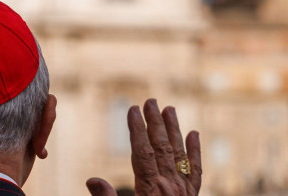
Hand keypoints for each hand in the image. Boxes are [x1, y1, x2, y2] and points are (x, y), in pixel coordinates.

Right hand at [86, 99, 201, 195]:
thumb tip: (91, 180)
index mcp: (151, 190)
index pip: (142, 152)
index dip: (136, 129)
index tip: (131, 109)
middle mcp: (170, 187)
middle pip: (162, 147)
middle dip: (155, 123)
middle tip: (150, 101)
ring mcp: (183, 191)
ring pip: (179, 154)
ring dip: (174, 129)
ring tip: (170, 109)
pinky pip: (195, 170)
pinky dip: (195, 151)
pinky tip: (194, 134)